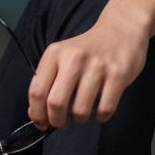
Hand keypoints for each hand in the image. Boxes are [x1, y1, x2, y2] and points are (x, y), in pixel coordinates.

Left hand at [28, 12, 149, 129]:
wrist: (120, 30)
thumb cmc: (88, 49)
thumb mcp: (62, 58)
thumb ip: (47, 83)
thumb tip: (34, 114)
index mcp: (54, 54)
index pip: (37, 91)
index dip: (36, 113)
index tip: (41, 123)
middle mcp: (74, 58)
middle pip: (56, 103)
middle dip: (56, 121)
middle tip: (61, 123)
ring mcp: (97, 67)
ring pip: (80, 110)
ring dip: (78, 120)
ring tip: (80, 115)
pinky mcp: (118, 75)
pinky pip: (105, 109)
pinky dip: (99, 117)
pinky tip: (98, 111)